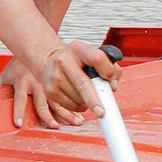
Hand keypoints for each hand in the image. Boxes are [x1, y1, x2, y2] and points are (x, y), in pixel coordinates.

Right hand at [0, 40, 118, 128]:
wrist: (48, 60)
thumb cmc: (75, 60)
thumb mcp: (90, 55)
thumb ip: (107, 66)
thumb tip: (113, 85)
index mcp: (78, 49)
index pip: (96, 58)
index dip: (107, 71)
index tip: (112, 83)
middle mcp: (64, 61)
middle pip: (82, 83)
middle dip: (93, 99)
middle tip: (102, 112)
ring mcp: (54, 77)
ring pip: (77, 98)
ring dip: (87, 103)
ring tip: (87, 96)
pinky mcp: (49, 90)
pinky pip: (69, 106)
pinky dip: (77, 107)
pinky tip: (78, 100)